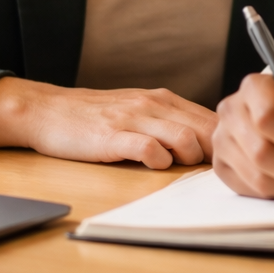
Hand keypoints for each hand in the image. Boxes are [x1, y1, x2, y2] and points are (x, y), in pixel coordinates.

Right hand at [0, 77, 217, 168]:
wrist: (49, 110)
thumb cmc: (95, 116)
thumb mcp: (138, 110)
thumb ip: (170, 121)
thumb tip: (207, 142)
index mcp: (164, 99)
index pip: (211, 118)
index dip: (225, 141)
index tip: (225, 160)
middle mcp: (153, 104)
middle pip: (206, 128)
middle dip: (215, 153)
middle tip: (208, 173)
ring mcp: (133, 119)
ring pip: (185, 137)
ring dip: (190, 158)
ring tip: (178, 168)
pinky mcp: (112, 136)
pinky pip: (150, 149)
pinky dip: (159, 161)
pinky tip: (152, 165)